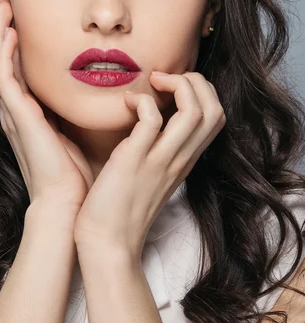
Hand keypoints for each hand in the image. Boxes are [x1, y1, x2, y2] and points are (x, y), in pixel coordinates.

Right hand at [0, 0, 93, 215]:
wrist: (66, 204)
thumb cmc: (72, 173)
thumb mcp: (71, 132)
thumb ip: (70, 110)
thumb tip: (90, 88)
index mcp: (26, 112)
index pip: (12, 67)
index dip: (13, 41)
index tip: (21, 15)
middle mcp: (13, 109)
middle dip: (0, 29)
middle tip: (6, 1)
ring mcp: (12, 113)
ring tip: (4, 6)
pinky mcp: (17, 117)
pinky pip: (4, 77)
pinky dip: (4, 52)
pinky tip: (12, 32)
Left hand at [73, 72, 225, 260]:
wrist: (108, 243)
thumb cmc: (121, 208)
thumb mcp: (150, 176)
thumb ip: (158, 150)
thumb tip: (151, 118)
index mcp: (184, 160)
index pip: (216, 117)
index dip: (202, 91)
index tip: (172, 86)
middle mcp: (179, 159)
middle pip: (214, 109)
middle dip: (196, 81)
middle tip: (164, 79)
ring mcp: (160, 160)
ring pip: (194, 111)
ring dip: (176, 85)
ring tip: (152, 83)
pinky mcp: (135, 161)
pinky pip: (152, 119)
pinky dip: (141, 101)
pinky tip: (126, 103)